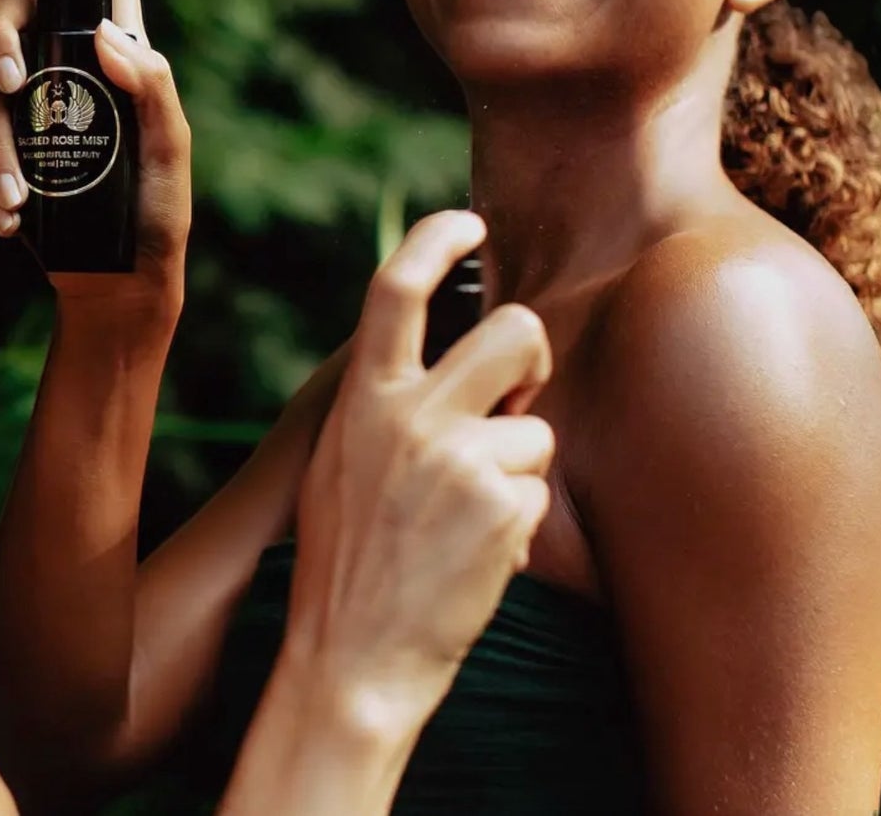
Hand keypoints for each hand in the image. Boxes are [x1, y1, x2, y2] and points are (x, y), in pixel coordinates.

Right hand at [0, 0, 191, 306]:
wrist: (121, 288)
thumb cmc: (159, 216)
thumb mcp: (170, 153)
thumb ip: (154, 90)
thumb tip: (108, 34)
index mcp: (121, 61)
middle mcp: (70, 74)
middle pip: (18, 15)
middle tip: (12, 80)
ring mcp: (35, 114)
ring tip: (19, 199)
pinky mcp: (9, 156)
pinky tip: (11, 221)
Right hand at [282, 210, 552, 737]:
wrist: (351, 659)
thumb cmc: (344, 560)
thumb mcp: (342, 459)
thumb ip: (385, 400)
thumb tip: (441, 354)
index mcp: (362, 397)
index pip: (397, 286)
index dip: (435, 239)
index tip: (468, 222)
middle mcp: (411, 415)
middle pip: (516, 330)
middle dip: (532, 354)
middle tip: (518, 391)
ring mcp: (461, 460)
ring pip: (536, 427)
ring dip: (516, 468)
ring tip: (466, 517)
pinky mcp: (504, 508)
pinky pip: (538, 493)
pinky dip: (516, 525)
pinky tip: (474, 557)